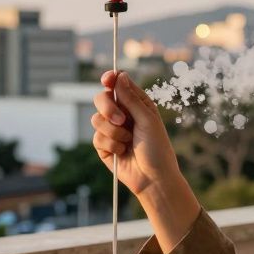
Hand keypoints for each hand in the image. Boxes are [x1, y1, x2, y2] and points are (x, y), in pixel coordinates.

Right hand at [92, 70, 180, 196]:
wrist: (153, 178)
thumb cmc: (157, 148)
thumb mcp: (147, 120)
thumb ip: (131, 99)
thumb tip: (119, 75)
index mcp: (136, 104)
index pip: (118, 85)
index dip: (110, 79)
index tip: (107, 79)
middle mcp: (122, 114)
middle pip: (101, 98)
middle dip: (108, 108)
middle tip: (121, 120)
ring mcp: (111, 130)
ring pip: (96, 119)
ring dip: (113, 131)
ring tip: (128, 141)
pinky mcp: (103, 146)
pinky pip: (97, 137)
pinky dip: (111, 145)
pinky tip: (122, 152)